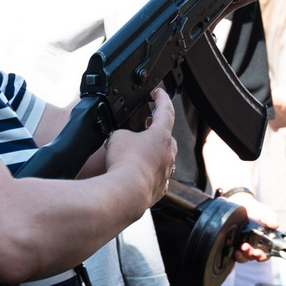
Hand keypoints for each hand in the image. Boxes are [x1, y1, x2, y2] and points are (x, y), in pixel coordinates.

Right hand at [109, 87, 177, 206]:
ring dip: (154, 153)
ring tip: (139, 152)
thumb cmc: (124, 163)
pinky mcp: (159, 189)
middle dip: (157, 130)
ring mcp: (166, 173)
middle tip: (147, 125)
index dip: (161, 98)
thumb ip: (124, 133)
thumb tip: (124, 140)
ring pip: (164, 158)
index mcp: (161, 135)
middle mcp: (168, 154)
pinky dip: (150, 173)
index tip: (159, 92)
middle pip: (167, 137)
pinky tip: (139, 174)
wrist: (126, 193)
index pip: (165, 110)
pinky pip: (158, 177)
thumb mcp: (118, 136)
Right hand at [270, 97, 285, 129]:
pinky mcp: (276, 127)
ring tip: (276, 112)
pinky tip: (272, 120)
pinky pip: (276, 128)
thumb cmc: (279, 95)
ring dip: (282, 119)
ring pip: (285, 123)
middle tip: (283, 108)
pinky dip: (275, 125)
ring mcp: (285, 124)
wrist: (268, 102)